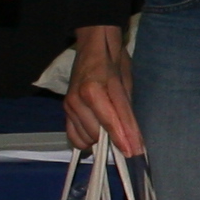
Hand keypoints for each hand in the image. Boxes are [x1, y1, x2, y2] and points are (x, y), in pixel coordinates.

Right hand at [63, 26, 144, 157]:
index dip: (125, 138)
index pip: (114, 121)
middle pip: (98, 133)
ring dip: (101, 141)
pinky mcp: (65, 109)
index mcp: (94, 90)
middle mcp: (79, 99)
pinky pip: (73, 136)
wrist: (92, 47)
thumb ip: (125, 109)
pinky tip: (96, 135)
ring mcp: (69, 105)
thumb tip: (131, 135)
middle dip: (115, 140)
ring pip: (86, 137)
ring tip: (112, 132)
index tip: (135, 153)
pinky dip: (85, 140)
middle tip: (128, 142)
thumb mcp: (125, 83)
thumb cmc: (113, 62)